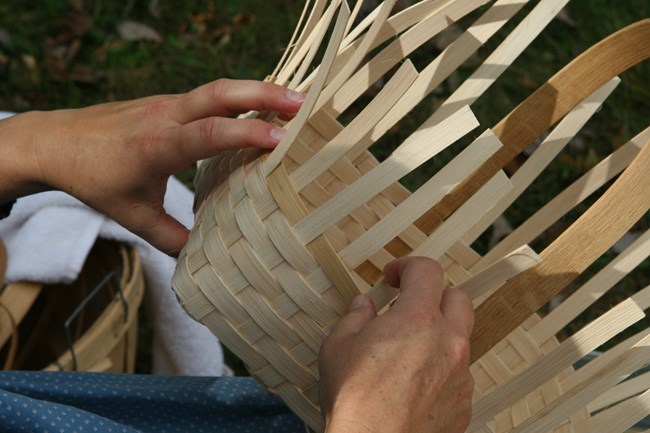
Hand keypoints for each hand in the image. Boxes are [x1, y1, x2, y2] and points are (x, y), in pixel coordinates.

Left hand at [0, 79, 303, 254]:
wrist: (56, 141)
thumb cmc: (94, 179)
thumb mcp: (132, 215)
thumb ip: (171, 238)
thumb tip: (204, 260)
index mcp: (157, 145)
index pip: (209, 133)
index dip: (246, 135)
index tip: (282, 140)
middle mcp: (166, 116)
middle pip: (220, 93)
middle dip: (263, 94)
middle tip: (302, 103)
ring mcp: (168, 104)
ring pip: (218, 88)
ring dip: (257, 91)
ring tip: (294, 101)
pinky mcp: (169, 102)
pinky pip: (210, 95)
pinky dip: (240, 97)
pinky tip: (261, 109)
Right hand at [319, 257, 473, 432]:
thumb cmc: (353, 399)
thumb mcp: (338, 346)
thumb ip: (355, 317)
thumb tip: (364, 306)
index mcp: (418, 319)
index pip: (427, 271)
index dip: (407, 266)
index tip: (392, 276)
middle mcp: (449, 342)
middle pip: (458, 299)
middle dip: (434, 295)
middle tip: (407, 307)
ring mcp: (461, 375)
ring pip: (459, 339)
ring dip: (437, 336)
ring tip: (406, 353)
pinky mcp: (464, 404)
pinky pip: (458, 374)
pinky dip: (440, 370)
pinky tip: (413, 385)